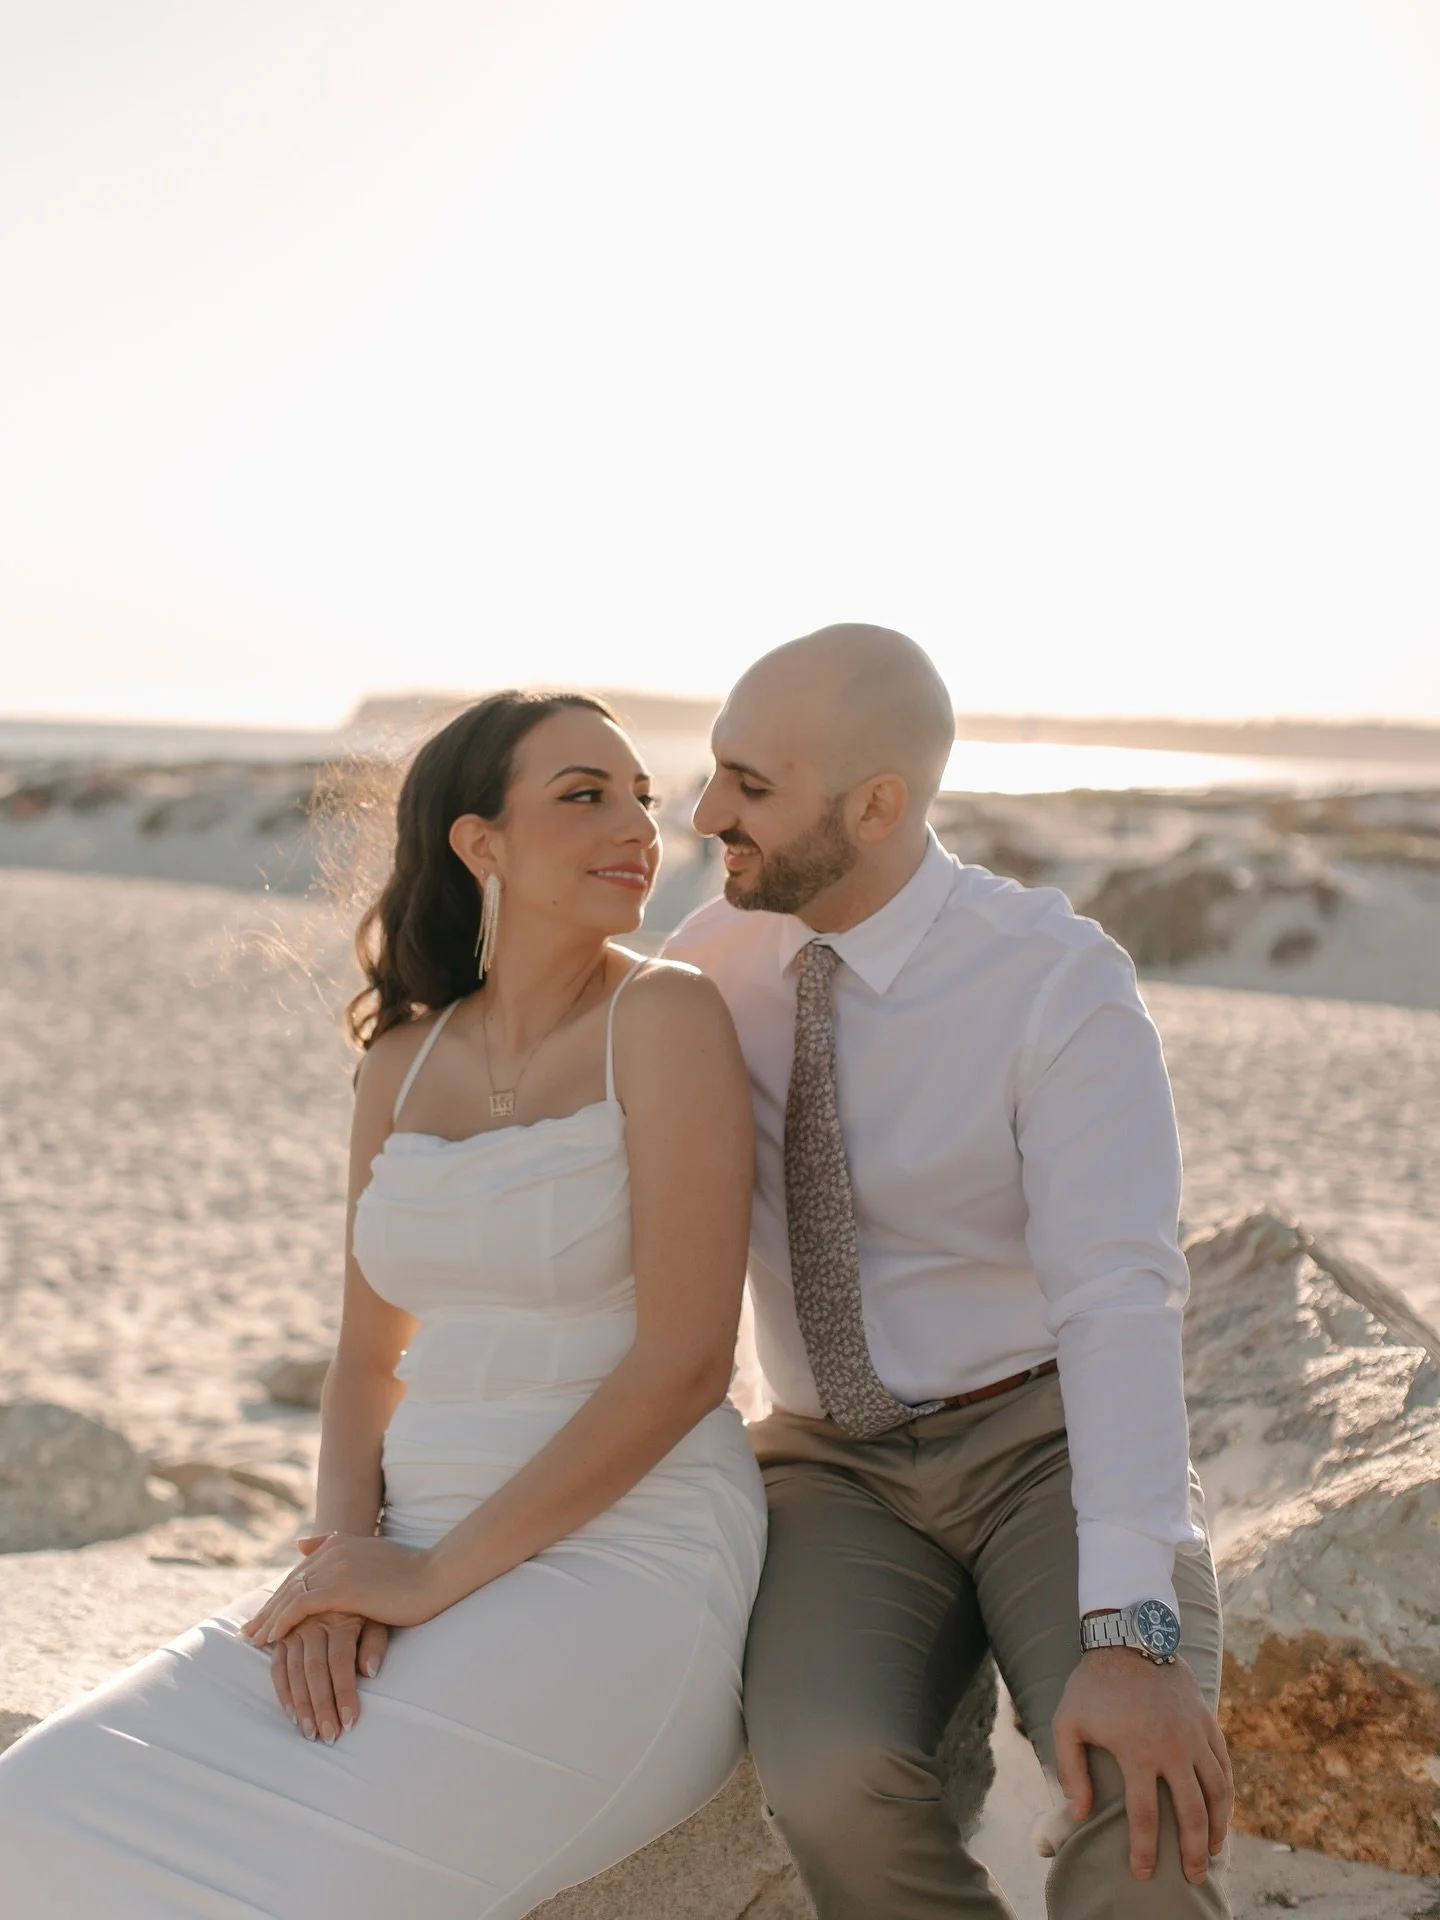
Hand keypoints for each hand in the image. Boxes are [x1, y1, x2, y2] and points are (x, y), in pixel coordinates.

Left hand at [240, 1533, 440, 1646]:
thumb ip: (336, 1549)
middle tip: (247, 1632)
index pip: (299, 1573)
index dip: (279, 1596)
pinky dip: (282, 1622)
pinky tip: (272, 1639)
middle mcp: (332, 1550)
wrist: (433, 1577)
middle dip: (267, 1609)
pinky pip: (300, 1606)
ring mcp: (335, 1567)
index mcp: (338, 1542)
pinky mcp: (340, 1587)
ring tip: (253, 1641)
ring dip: (268, 1620)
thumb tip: (300, 1544)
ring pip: (290, 1595)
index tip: (263, 1617)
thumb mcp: (369, 1555)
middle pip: (289, 1584)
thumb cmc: (409, 1573)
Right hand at [268, 1611, 389, 1743]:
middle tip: (330, 1737)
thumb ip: (375, 1643)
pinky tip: (292, 1715)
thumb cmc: (366, 1608)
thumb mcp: (377, 1618)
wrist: (342, 1582)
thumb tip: (370, 1672)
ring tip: (311, 1733)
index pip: (340, 1661)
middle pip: (315, 1670)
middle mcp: (313, 1622)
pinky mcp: (282, 1636)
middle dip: (322, 1706)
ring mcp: (294, 1629)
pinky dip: (283, 1692)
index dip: (344, 1692)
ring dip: (301, 1705)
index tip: (350, 1722)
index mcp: (339, 1618)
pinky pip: (277, 1666)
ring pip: (294, 1671)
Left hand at [1052, 1649, 1233, 1884]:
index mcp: (1137, 1751)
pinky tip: (1223, 1810)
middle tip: (1193, 1877)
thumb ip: (1071, 1769)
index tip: (1144, 1873)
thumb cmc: (1093, 1684)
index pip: (1144, 1816)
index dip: (1144, 1850)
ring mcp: (1194, 1734)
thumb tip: (1079, 1813)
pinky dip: (1227, 1792)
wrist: (1128, 1637)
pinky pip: (1224, 1764)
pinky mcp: (1207, 1721)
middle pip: (1191, 1813)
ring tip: (1213, 1851)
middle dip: (1192, 1851)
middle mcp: (1173, 1748)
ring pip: (1218, 1792)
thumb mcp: (1067, 1722)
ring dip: (1219, 1827)